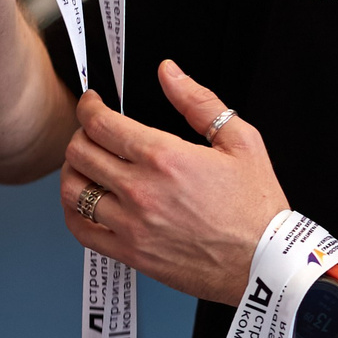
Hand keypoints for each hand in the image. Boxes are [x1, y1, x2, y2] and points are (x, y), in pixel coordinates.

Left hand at [59, 63, 288, 305]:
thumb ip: (198, 102)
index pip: (100, 123)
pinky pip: (81, 231)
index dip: (88, 107)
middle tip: (91, 132)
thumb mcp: (241, 141)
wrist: (265, 263)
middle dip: (80, 134)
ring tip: (84, 166)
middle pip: (79, 152)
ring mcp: (132, 225)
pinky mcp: (131, 254)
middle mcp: (141, 190)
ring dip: (72, 171)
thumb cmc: (256, 207)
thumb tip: (169, 73)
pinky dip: (73, 212)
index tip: (92, 104)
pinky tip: (84, 203)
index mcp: (164, 157)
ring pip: (73, 191)